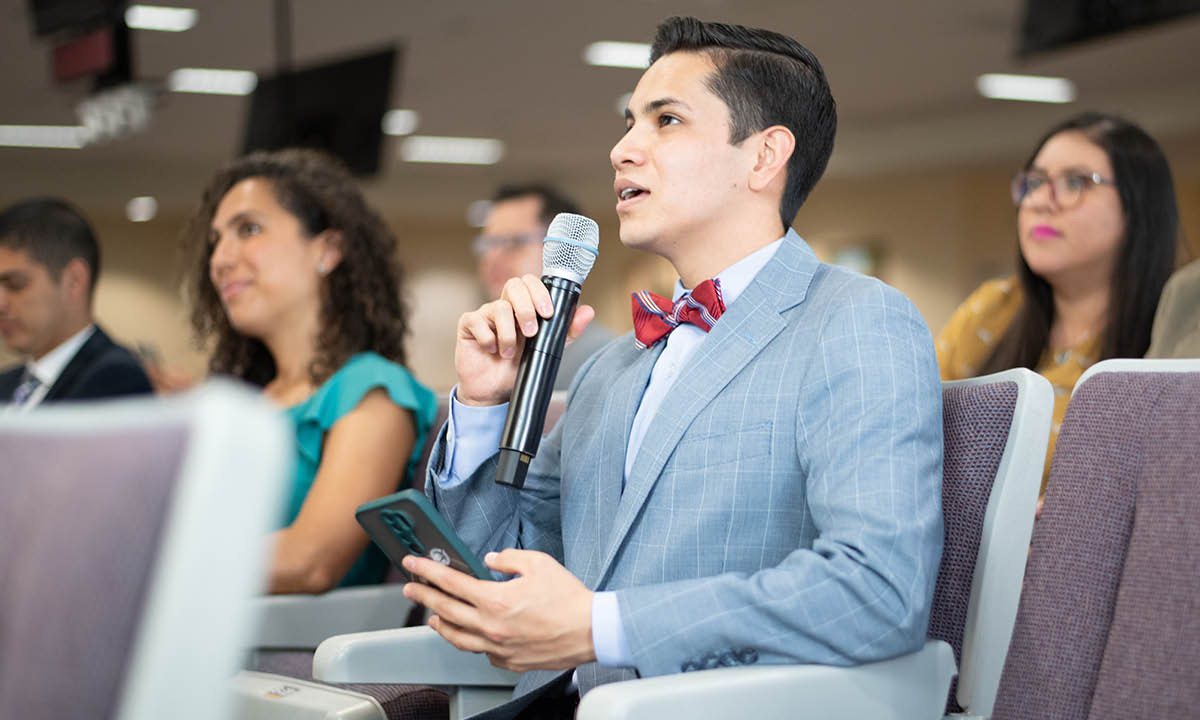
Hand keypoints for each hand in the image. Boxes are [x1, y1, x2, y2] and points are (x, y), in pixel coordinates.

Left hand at [402, 549, 595, 671]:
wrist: (591, 630)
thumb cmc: (569, 599)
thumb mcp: (538, 563)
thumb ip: (508, 558)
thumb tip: (491, 560)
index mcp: (495, 600)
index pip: (450, 583)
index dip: (427, 571)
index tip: (413, 565)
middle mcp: (491, 627)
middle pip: (446, 610)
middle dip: (424, 596)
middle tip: (411, 588)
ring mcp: (498, 648)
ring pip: (458, 638)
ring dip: (441, 623)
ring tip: (433, 615)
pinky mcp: (509, 662)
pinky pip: (481, 652)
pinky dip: (471, 641)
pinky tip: (471, 634)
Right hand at [455, 274, 594, 405]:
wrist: (493, 393)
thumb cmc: (516, 369)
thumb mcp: (546, 350)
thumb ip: (565, 331)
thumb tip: (588, 311)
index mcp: (523, 307)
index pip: (530, 283)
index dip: (539, 292)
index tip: (548, 313)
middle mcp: (504, 306)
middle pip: (514, 285)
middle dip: (526, 308)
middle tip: (531, 332)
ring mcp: (485, 314)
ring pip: (499, 307)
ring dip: (508, 334)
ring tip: (509, 353)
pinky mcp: (468, 324)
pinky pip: (477, 320)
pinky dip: (488, 339)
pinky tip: (491, 350)